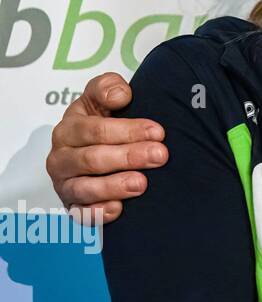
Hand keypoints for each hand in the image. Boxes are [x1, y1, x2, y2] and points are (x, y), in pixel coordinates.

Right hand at [46, 72, 166, 223]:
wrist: (99, 146)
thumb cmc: (104, 119)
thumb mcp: (102, 96)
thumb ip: (108, 87)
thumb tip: (121, 96)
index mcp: (69, 128)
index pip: (95, 129)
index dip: (127, 130)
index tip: (158, 132)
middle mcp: (61, 157)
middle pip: (92, 159)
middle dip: (128, 157)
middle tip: (160, 156)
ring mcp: (65, 183)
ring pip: (84, 188)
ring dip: (114, 186)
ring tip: (142, 184)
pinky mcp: (73, 206)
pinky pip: (81, 214)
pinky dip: (98, 213)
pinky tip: (119, 209)